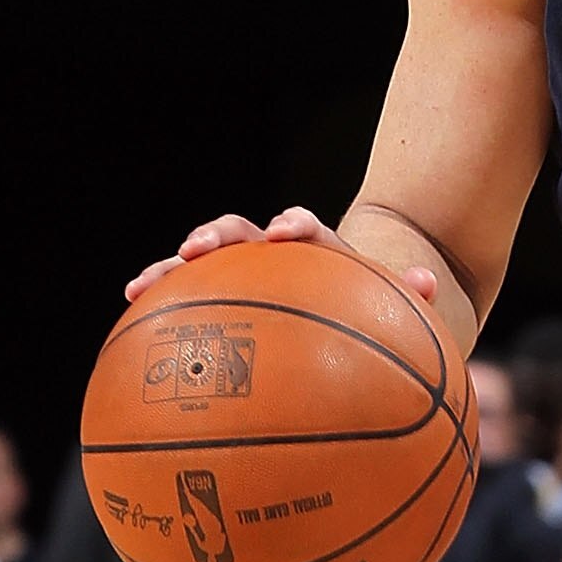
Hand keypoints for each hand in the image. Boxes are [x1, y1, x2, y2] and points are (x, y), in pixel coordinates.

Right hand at [125, 205, 438, 305]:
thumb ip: (414, 299)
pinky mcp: (225, 304)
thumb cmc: (383, 320)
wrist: (363, 318)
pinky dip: (162, 314)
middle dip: (219, 235)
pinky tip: (132, 334)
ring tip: (142, 284)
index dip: (295, 227)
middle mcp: (278, 260)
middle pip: (244, 235)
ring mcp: (247, 279)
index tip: (282, 233)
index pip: (309, 231)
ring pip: (206, 267)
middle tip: (198, 248)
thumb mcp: (405, 315)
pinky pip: (189, 309)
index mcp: (323, 256)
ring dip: (173, 269)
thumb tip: (429, 282)